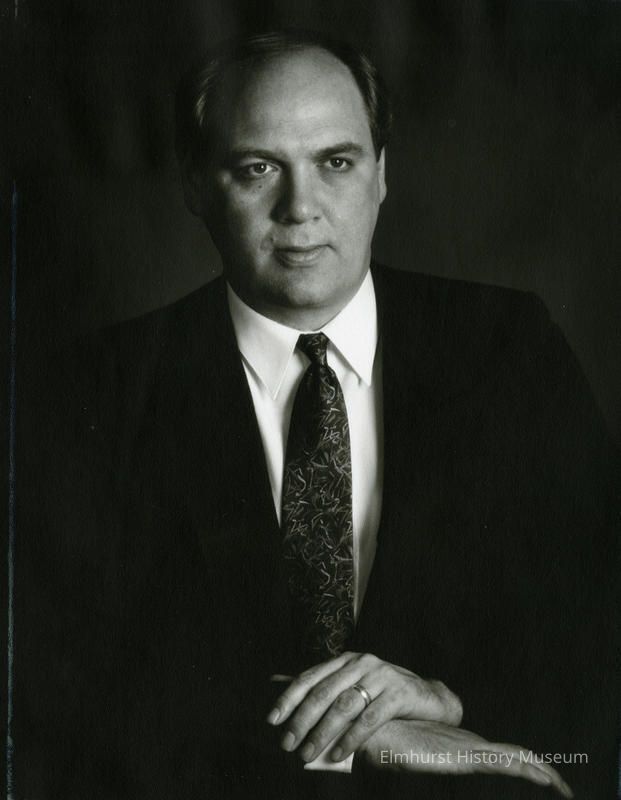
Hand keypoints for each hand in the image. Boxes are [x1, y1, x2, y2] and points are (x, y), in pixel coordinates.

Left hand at [267, 651, 461, 763]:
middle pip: (324, 692)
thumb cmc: (384, 696)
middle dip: (302, 719)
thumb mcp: (354, 687)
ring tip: (307, 753)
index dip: (289, 697)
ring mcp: (381, 676)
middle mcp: (361, 663)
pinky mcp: (399, 693)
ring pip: (344, 705)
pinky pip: (370, 718)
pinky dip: (352, 737)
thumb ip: (326, 691)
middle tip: (287, 743)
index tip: (272, 719)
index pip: (311, 677)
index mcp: (346, 660)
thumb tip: (283, 692)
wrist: (430, 699)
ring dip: (323, 732)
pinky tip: (339, 753)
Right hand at [360, 719, 572, 797]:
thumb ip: (418, 752)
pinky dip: (522, 769)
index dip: (523, 762)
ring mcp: (465, 749)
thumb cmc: (385, 740)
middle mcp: (467, 745)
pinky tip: (539, 779)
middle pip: (513, 755)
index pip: (499, 754)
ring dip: (538, 772)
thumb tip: (415, 754)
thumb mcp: (407, 752)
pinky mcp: (460, 756)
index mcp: (459, 746)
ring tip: (560, 786)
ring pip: (512, 759)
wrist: (372, 729)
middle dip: (540, 769)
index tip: (545, 778)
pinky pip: (498, 763)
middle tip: (564, 787)